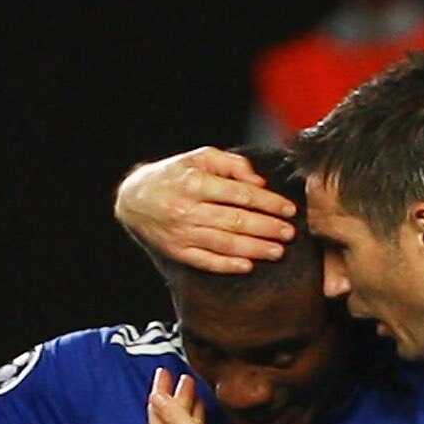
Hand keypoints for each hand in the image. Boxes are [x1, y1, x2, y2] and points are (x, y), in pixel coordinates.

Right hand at [115, 147, 297, 274]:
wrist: (133, 199)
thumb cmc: (173, 175)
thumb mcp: (200, 157)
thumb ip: (232, 164)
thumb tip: (260, 181)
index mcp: (196, 183)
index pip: (240, 194)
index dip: (268, 202)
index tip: (288, 209)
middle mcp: (188, 210)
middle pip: (236, 221)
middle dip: (267, 228)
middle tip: (290, 233)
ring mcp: (182, 234)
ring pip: (224, 244)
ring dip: (254, 249)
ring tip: (278, 251)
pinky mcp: (177, 252)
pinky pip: (205, 261)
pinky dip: (228, 265)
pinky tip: (248, 266)